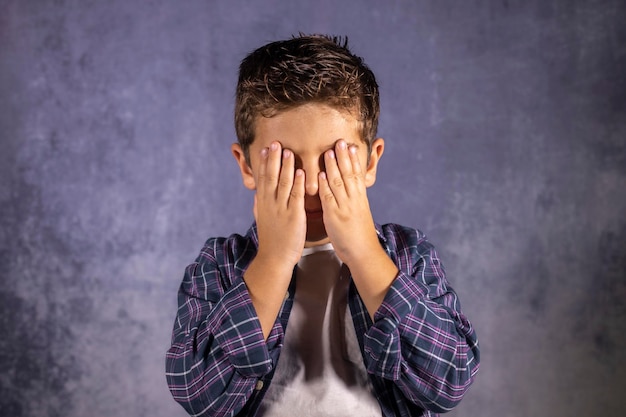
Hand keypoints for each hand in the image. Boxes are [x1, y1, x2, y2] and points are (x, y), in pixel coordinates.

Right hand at [254, 141, 306, 268]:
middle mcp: (270, 203)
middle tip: (276, 143)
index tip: (265, 148)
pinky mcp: (293, 216)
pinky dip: (297, 183)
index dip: (264, 162)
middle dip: (274, 159)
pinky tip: (300, 172)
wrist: (274, 257)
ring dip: (286, 166)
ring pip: (283, 183)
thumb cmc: (272, 238)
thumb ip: (261, 204)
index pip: (263, 177)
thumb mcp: (262, 218)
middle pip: (271, 176)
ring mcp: (281, 208)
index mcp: (263, 202)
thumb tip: (258, 193)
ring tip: (289, 151)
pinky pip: (295, 196)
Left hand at [319, 139, 398, 317]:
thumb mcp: (359, 213)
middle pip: (350, 174)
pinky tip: (320, 175)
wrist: (364, 253)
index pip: (358, 175)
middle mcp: (354, 200)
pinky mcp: (335, 216)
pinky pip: (330, 198)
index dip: (354, 159)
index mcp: (360, 198)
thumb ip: (354, 200)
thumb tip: (351, 190)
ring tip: (329, 151)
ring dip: (334, 166)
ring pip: (340, 183)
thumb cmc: (359, 235)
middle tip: (340, 141)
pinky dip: (325, 185)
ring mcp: (345, 207)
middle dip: (344, 157)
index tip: (351, 146)